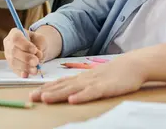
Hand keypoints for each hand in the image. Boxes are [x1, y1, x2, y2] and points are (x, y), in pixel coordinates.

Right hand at [3, 28, 47, 77]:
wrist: (36, 49)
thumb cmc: (36, 42)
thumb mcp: (40, 39)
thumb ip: (40, 45)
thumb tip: (38, 54)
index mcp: (15, 33)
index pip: (16, 38)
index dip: (25, 45)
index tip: (34, 50)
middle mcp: (9, 44)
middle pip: (14, 51)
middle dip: (26, 58)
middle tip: (36, 61)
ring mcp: (8, 55)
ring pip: (13, 62)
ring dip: (25, 67)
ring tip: (35, 69)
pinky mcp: (11, 65)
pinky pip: (14, 70)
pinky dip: (21, 73)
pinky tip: (27, 75)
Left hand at [29, 58, 146, 103]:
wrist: (134, 64)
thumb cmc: (116, 73)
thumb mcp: (97, 78)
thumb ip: (84, 84)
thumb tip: (71, 91)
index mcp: (83, 78)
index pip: (61, 82)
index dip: (47, 88)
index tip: (33, 93)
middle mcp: (85, 79)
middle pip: (63, 86)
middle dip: (46, 92)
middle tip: (31, 98)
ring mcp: (95, 82)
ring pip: (73, 88)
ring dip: (58, 93)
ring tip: (45, 99)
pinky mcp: (106, 87)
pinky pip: (92, 92)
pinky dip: (82, 96)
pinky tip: (72, 100)